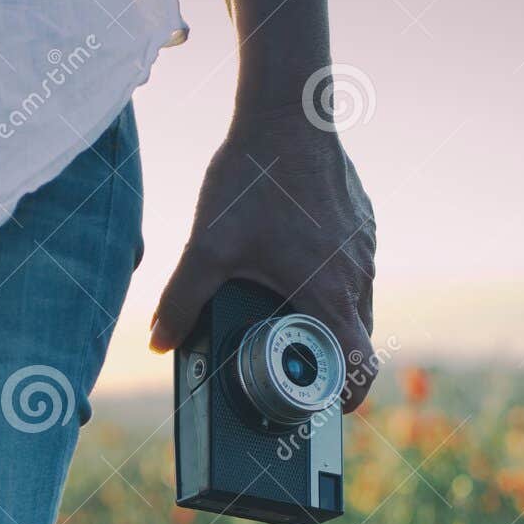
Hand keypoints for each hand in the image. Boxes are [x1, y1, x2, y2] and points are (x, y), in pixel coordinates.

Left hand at [150, 106, 377, 410]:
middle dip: (329, 362)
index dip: (349, 395)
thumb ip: (180, 301)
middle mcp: (356, 274)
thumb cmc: (253, 180)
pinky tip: (293, 268)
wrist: (288, 114)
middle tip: (294, 370)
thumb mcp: (205, 247)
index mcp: (326, 292)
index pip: (359, 365)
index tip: (332, 409)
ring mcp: (364, 247)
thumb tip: (159, 341)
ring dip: (329, 320)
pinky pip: (352, 268)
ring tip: (287, 320)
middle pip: (357, 339)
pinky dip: (331, 281)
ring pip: (356, 302)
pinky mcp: (362, 223)